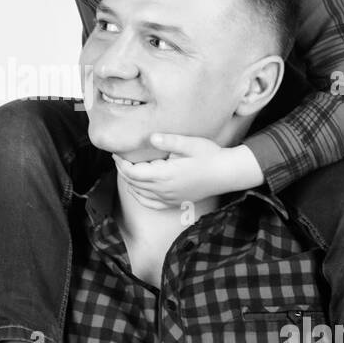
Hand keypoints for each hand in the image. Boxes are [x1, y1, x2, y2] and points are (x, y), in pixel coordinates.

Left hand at [112, 135, 259, 208]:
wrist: (226, 173)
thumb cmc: (210, 155)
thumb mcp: (190, 143)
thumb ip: (168, 141)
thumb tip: (150, 137)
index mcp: (165, 174)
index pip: (133, 173)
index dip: (121, 165)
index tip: (116, 154)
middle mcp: (164, 189)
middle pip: (134, 183)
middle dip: (123, 171)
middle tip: (119, 158)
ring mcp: (169, 198)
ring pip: (140, 194)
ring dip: (130, 182)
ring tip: (126, 169)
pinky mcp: (175, 202)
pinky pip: (151, 204)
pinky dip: (140, 198)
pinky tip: (137, 191)